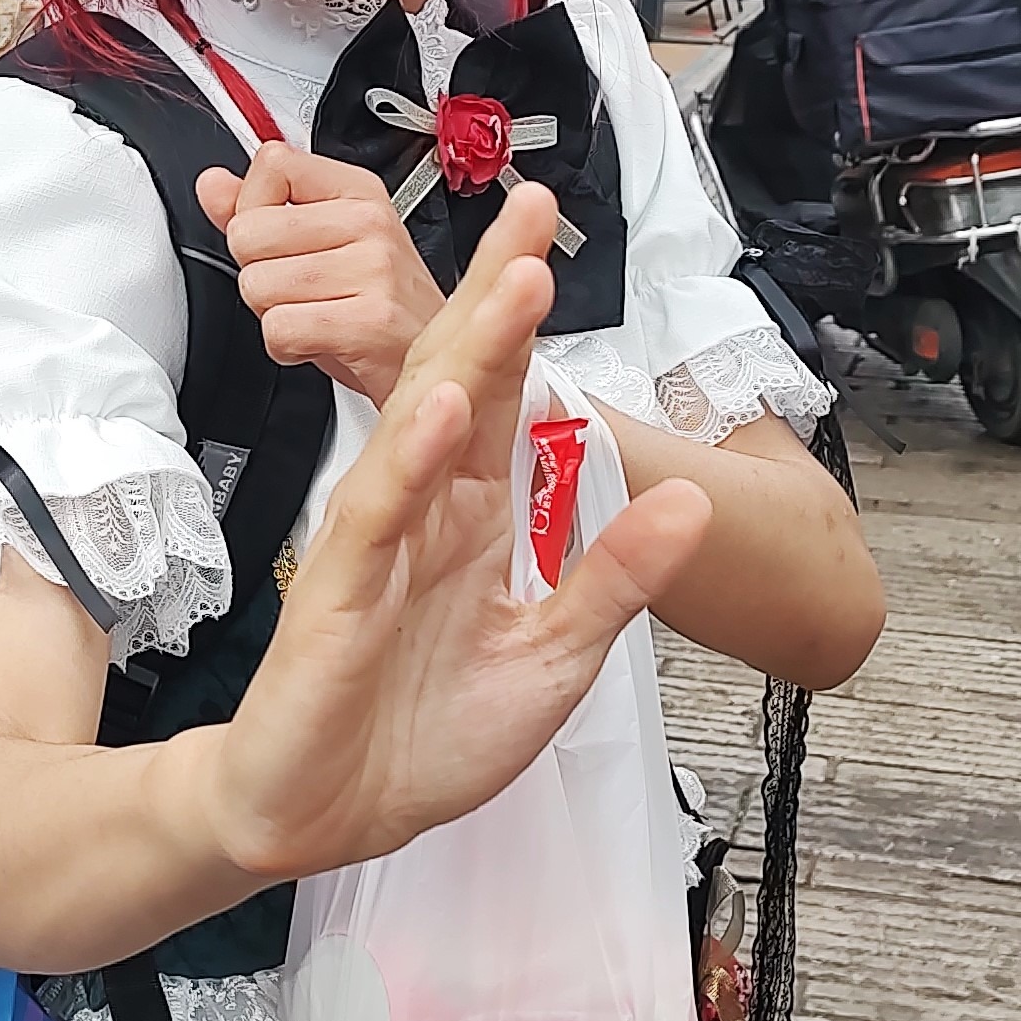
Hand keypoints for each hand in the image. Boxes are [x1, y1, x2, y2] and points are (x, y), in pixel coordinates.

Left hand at [197, 145, 444, 404]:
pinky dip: (286, 348)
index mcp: (358, 191)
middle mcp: (370, 222)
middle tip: (303, 291)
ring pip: (256, 284)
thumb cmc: (379, 312)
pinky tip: (320, 342)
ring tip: (317, 316)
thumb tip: (211, 184)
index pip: (272, 165)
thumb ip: (259, 211)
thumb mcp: (320, 248)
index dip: (255, 211)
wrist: (441, 371)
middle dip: (258, 273)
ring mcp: (374, 269)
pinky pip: (278, 329)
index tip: (281, 240)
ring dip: (273, 313)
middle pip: (248, 232)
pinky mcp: (370, 321)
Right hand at [198, 185, 713, 883]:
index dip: (527, 316)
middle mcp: (426, 508)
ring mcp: (380, 542)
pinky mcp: (341, 593)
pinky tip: (443, 405)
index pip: (510, 395)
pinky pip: (379, 513)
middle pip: (463, 378)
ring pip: (423, 425)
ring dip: (472, 352)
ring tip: (516, 280)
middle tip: (532, 206)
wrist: (326, 815)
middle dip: (497, 291)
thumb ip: (613, 578)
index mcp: (476, 516)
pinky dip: (412, 458)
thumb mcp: (555, 659)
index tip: (551, 234)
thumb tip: (694, 503)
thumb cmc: (423, 735)